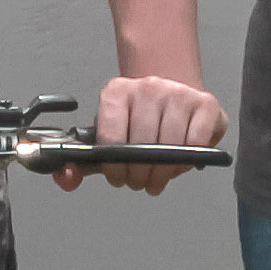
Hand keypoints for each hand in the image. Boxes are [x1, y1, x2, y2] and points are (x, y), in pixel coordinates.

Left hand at [65, 74, 225, 193]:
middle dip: (139, 175)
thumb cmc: (137, 121)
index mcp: (116, 92)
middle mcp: (147, 87)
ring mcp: (178, 93)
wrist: (171, 91)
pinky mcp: (205, 103)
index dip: (114, 167)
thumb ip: (84, 162)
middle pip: (142, 146)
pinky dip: (187, 161)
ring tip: (157, 179)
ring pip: (170, 147)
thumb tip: (66, 178)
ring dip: (162, 173)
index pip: (111, 138)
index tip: (118, 178)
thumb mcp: (108, 137)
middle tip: (140, 182)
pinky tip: (180, 162)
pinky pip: (196, 142)